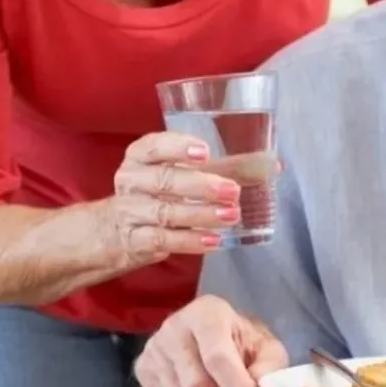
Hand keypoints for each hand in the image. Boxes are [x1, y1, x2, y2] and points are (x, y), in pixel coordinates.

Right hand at [102, 131, 243, 267]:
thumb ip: (226, 168)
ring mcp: (129, 211)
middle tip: (231, 190)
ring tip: (231, 215)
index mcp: (140, 157)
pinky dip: (189, 240)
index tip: (205, 153)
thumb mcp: (181, 174)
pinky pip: (162, 239)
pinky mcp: (133, 240)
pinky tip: (213, 240)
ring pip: (165, 211)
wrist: (113, 232)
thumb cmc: (155, 194)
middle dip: (200, 185)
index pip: (154, 146)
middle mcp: (132, 181)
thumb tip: (272, 167)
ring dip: (201, 214)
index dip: (178, 147)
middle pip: (165, 180)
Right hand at [135, 295, 287, 386]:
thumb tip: (258, 386)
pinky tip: (200, 384)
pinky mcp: (142, 366)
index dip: (236, 383)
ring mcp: (154, 347)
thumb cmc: (244, 341)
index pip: (217, 357)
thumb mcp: (265, 348)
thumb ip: (267, 367)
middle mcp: (174, 325)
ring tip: (219, 382)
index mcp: (207, 312)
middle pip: (196, 381)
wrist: (219, 336)